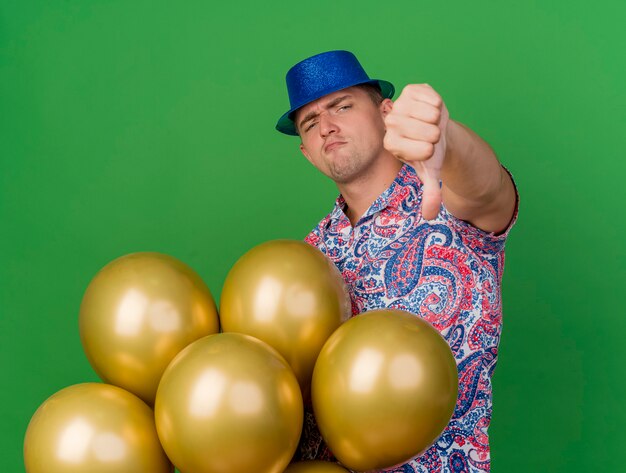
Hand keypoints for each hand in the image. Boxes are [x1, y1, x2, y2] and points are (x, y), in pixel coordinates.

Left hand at [383, 84, 449, 219]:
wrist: (435, 128)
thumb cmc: (429, 151)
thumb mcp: (429, 173)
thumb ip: (429, 194)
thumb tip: (429, 217)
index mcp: (391, 143)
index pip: (424, 150)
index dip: (432, 151)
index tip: (426, 150)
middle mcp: (390, 122)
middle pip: (429, 132)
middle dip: (436, 136)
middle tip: (429, 135)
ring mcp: (399, 104)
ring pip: (432, 115)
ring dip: (438, 120)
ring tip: (430, 123)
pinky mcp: (411, 89)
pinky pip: (434, 99)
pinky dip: (439, 105)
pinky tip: (430, 109)